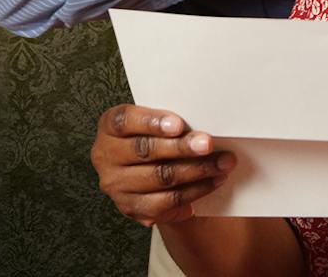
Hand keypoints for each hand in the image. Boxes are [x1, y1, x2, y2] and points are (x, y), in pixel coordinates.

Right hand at [91, 105, 235, 225]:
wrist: (143, 167)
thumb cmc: (152, 134)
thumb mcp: (151, 119)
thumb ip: (168, 119)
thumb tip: (204, 118)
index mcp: (109, 127)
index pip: (125, 120)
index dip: (152, 122)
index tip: (179, 124)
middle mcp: (106, 156)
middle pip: (145, 151)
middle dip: (182, 148)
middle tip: (209, 144)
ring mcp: (116, 185)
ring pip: (159, 178)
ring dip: (196, 171)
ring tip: (222, 163)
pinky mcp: (131, 208)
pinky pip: (165, 203)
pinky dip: (193, 192)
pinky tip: (212, 182)